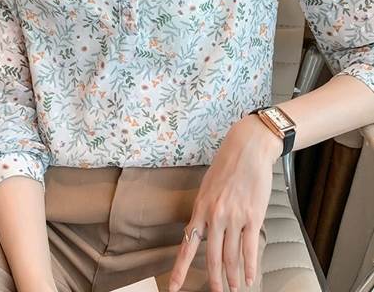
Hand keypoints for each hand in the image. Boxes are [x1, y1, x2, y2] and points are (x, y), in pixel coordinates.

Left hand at [168, 114, 282, 291]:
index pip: (188, 244)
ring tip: (234, 288)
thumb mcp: (207, 186)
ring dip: (233, 276)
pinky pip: (249, 248)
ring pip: (232, 256)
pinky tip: (250, 278)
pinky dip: (250, 267)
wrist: (247, 149)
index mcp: (200, 208)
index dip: (180, 268)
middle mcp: (215, 215)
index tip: (174, 287)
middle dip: (215, 279)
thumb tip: (204, 229)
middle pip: (213, 257)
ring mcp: (234, 217)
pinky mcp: (253, 216)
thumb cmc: (226, 166)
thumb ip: (205, 209)